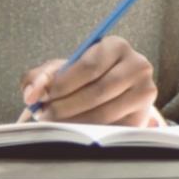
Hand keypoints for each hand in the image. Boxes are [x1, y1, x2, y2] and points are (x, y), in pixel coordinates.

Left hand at [20, 36, 158, 125]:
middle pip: (97, 91)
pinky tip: (76, 129)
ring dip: (74, 121)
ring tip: (57, 123)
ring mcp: (145, 92)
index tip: (43, 98)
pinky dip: (90, 132)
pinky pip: (112, 129)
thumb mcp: (61, 70)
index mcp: (116, 46)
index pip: (88, 67)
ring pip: (104, 113)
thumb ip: (40, 77)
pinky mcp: (143, 116)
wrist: (113, 93)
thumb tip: (33, 93)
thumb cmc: (84, 78)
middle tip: (46, 114)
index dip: (62, 85)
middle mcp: (138, 65)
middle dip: (65, 106)